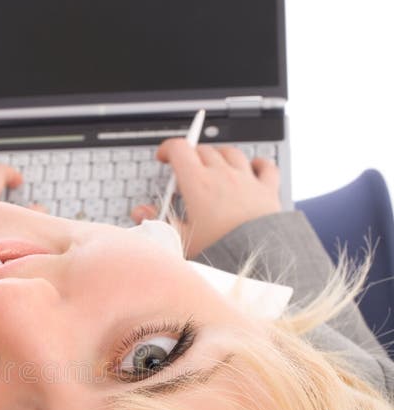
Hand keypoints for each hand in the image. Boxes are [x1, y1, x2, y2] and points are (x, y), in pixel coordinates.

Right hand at [130, 142, 281, 258]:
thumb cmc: (220, 253)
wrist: (257, 261)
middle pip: (203, 151)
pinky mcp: (268, 190)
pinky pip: (265, 166)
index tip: (164, 157)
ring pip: (232, 153)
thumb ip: (160, 222)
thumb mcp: (182, 240)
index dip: (167, 149)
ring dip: (220, 155)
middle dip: (191, 156)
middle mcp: (223, 176)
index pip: (179, 149)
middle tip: (186, 172)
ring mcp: (247, 180)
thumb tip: (141, 213)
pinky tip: (253, 167)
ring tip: (215, 166)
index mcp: (199, 184)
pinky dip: (257, 163)